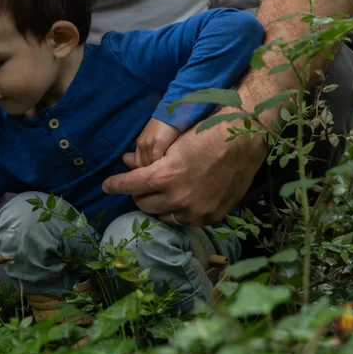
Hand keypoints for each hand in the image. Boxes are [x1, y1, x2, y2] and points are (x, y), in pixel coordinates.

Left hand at [103, 115, 265, 226]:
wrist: (246, 139)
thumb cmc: (207, 133)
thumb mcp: (173, 142)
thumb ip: (148, 157)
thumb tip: (126, 160)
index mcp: (164, 177)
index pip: (129, 186)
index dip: (115, 185)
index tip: (106, 186)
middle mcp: (177, 199)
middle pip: (144, 205)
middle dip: (140, 194)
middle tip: (143, 185)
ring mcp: (196, 212)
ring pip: (165, 216)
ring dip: (160, 206)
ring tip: (163, 194)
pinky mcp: (212, 217)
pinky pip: (187, 220)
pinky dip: (181, 211)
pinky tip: (184, 199)